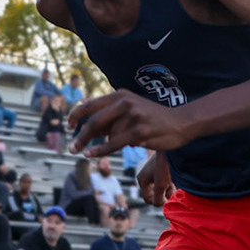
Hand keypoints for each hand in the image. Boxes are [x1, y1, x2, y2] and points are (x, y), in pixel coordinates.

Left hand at [68, 90, 190, 156]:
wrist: (181, 122)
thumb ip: (110, 116)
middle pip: (94, 121)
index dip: (75, 115)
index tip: (68, 126)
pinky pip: (114, 143)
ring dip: (101, 145)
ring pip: (107, 135)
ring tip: (97, 150)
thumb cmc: (153, 119)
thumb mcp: (130, 110)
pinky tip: (91, 155)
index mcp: (120, 95)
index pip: (91, 104)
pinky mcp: (140, 131)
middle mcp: (125, 102)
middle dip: (80, 136)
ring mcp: (133, 116)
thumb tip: (86, 126)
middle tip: (71, 148)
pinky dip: (100, 150)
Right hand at [137, 150, 174, 206]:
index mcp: (142, 180)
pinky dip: (172, 186)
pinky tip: (178, 184)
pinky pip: (166, 183)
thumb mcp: (160, 185)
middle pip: (155, 194)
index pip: (148, 198)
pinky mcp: (163, 171)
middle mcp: (147, 178)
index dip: (157, 202)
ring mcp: (155, 174)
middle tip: (173, 194)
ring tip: (176, 189)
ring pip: (162, 189)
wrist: (172, 149)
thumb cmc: (164, 165)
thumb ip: (158, 198)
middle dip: (164, 196)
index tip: (167, 200)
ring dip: (169, 191)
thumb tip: (159, 205)